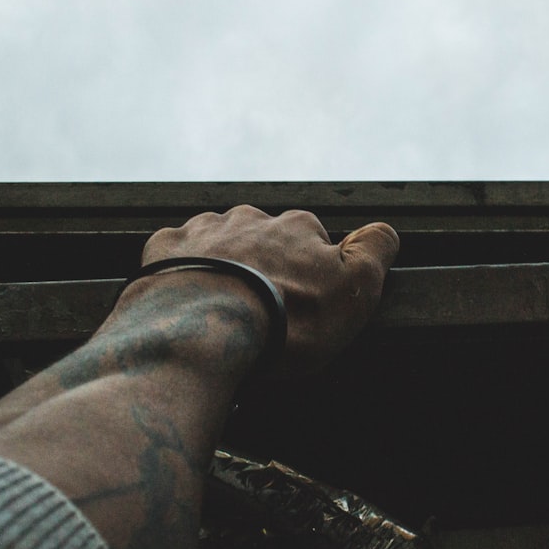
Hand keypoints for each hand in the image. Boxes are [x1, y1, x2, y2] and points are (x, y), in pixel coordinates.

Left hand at [140, 205, 398, 372]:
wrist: (205, 331)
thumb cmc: (286, 318)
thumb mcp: (354, 290)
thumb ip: (376, 251)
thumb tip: (385, 230)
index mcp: (297, 226)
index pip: (313, 239)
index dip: (311, 274)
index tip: (303, 306)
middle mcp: (251, 218)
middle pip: (263, 238)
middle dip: (264, 266)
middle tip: (262, 312)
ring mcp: (203, 229)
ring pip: (218, 240)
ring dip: (222, 266)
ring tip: (222, 310)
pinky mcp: (162, 248)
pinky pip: (174, 251)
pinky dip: (180, 270)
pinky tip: (185, 299)